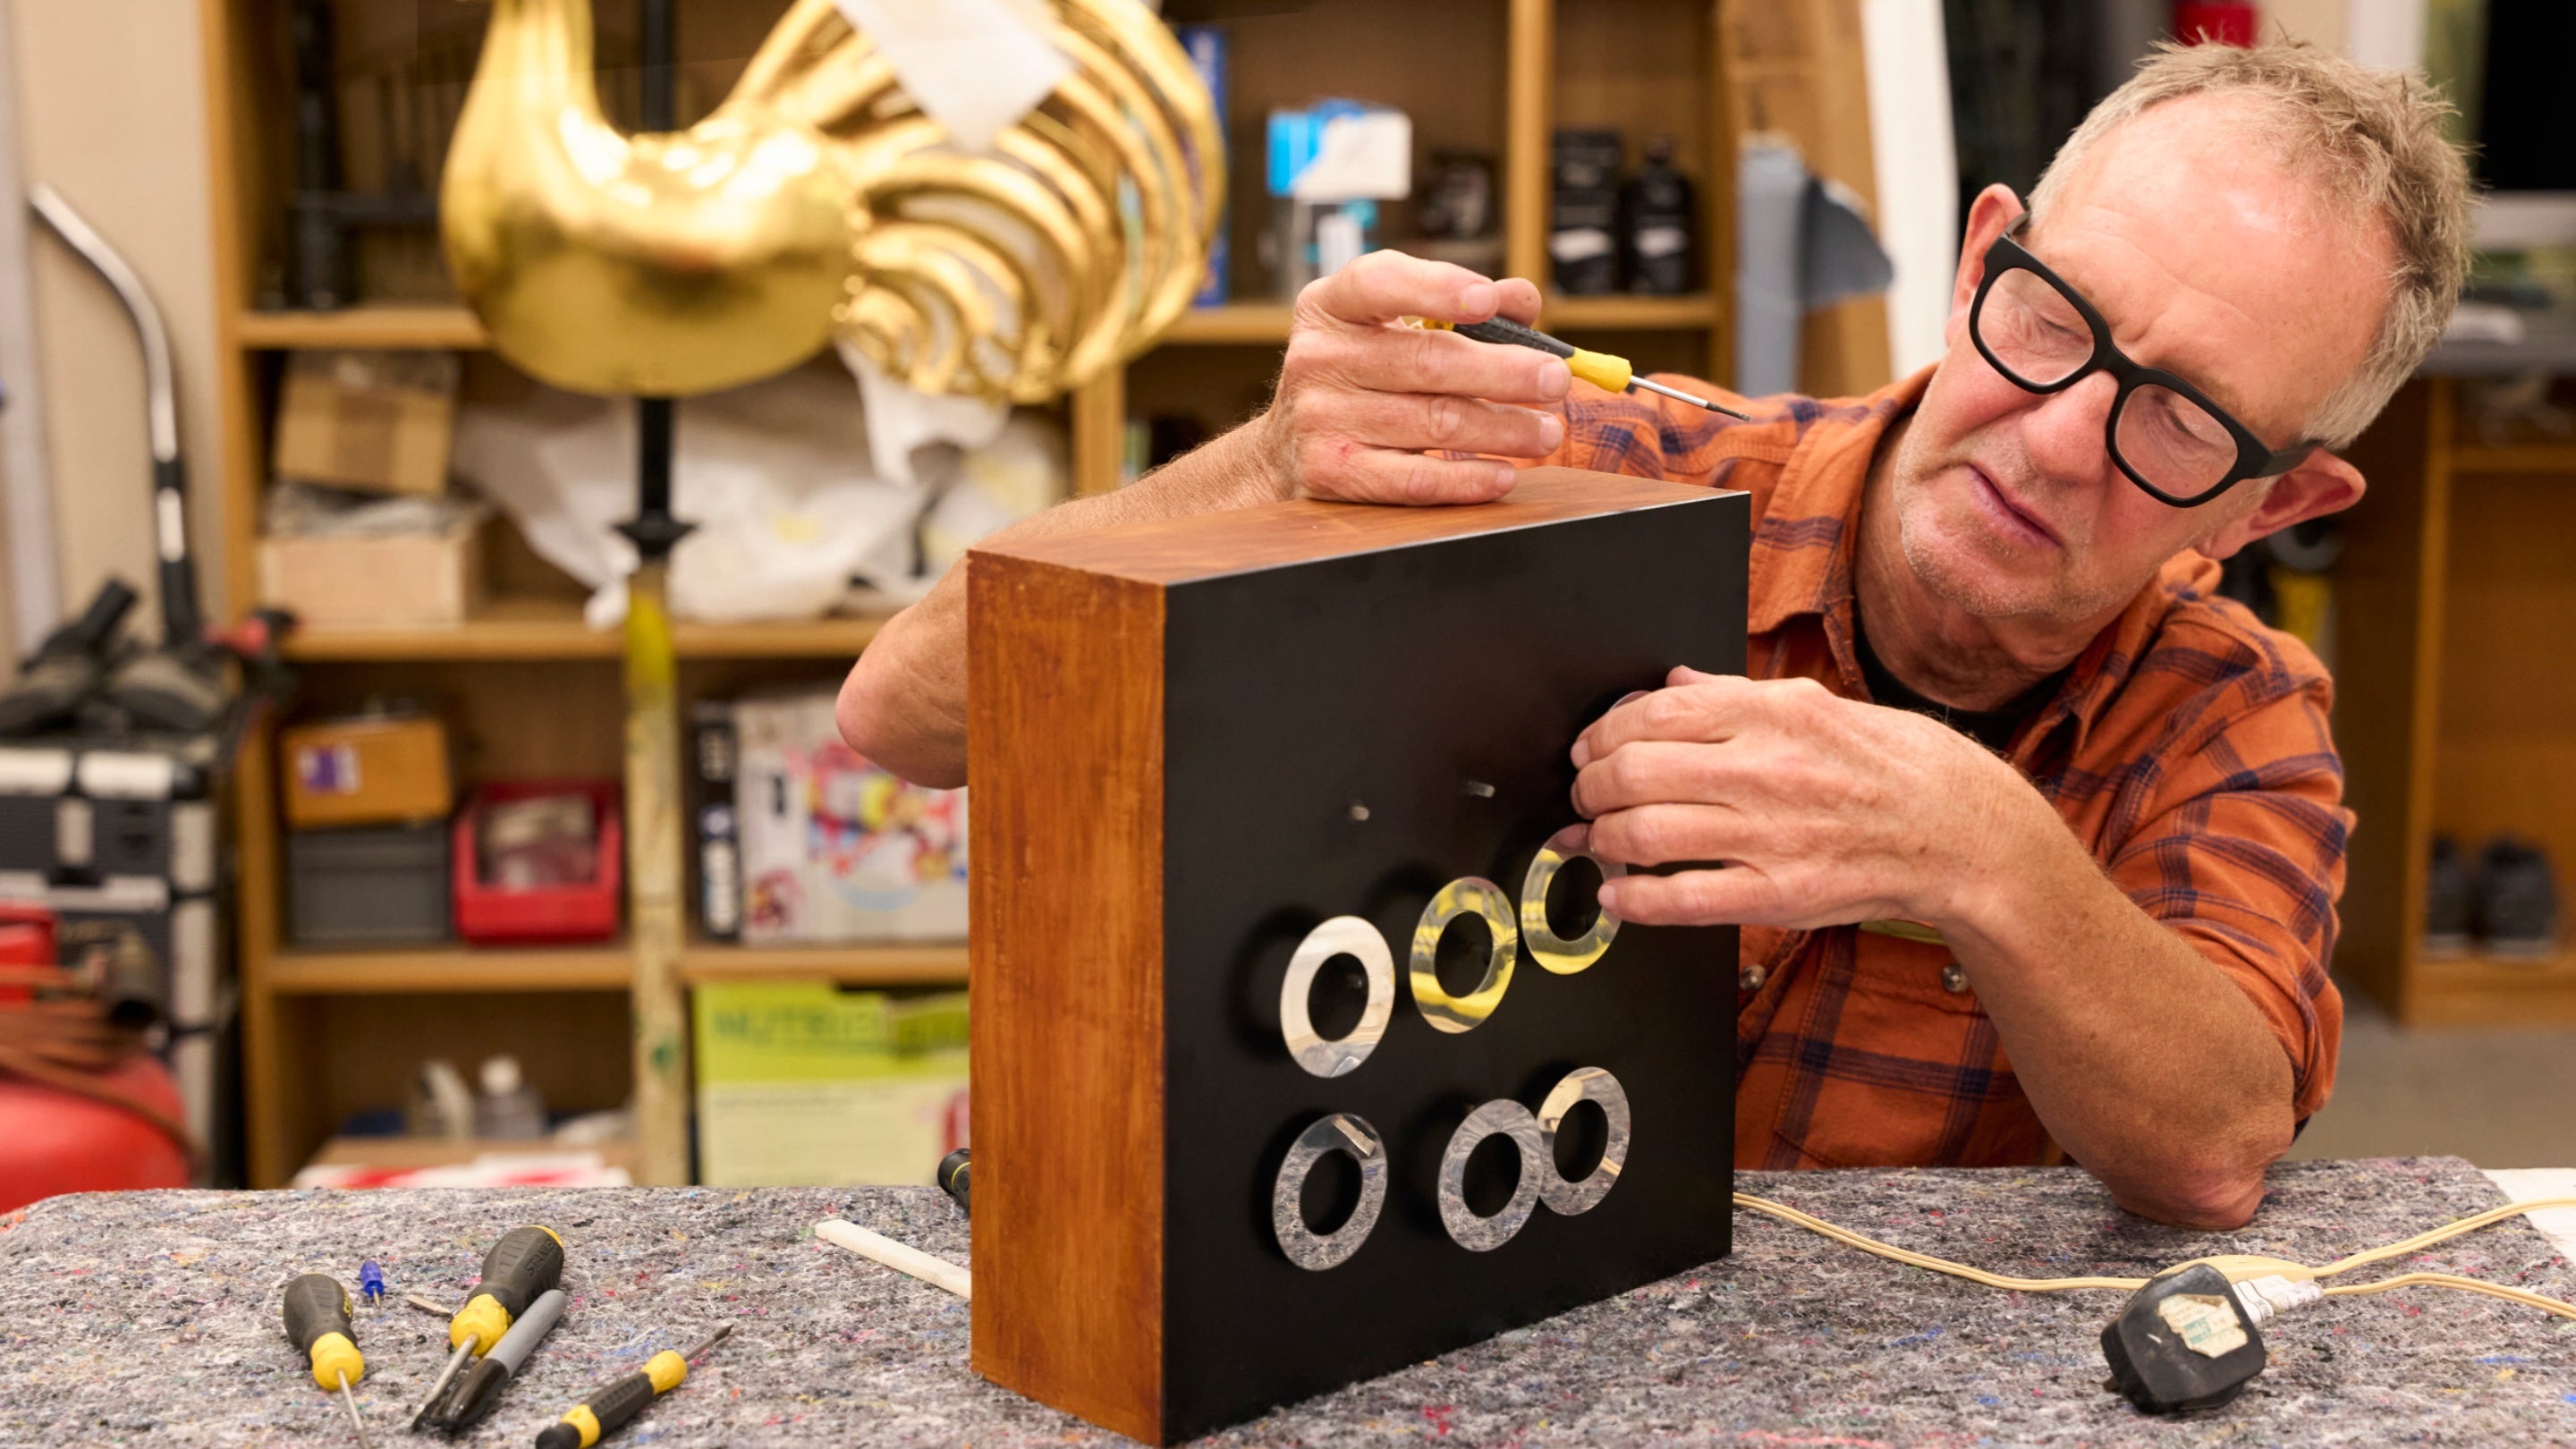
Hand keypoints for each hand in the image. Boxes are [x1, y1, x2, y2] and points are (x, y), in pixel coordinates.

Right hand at [1253, 250, 1573, 504]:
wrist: (1285, 450)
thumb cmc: (1356, 378)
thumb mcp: (1387, 327)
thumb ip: (1454, 306)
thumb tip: (1521, 300)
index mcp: (1331, 306)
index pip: (1381, 282)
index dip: (1437, 289)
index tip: (1489, 300)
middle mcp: (1318, 358)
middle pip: (1427, 360)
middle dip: (1503, 372)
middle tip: (1555, 381)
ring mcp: (1321, 417)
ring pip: (1433, 421)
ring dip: (1503, 429)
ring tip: (1546, 432)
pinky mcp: (1333, 472)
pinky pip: (1413, 478)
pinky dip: (1466, 479)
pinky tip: (1503, 474)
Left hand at [1567, 668, 2047, 929]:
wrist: (1963, 832)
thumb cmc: (1894, 765)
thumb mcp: (1818, 705)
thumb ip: (1735, 695)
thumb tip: (1673, 682)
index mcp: (1774, 714)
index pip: (1655, 714)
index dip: (1604, 732)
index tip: (1590, 748)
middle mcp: (1766, 770)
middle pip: (1635, 772)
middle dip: (1590, 786)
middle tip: (1585, 796)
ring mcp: (1771, 836)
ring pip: (1645, 833)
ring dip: (1601, 839)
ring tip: (1597, 840)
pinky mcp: (1779, 895)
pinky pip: (1682, 899)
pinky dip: (1632, 900)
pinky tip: (1617, 895)